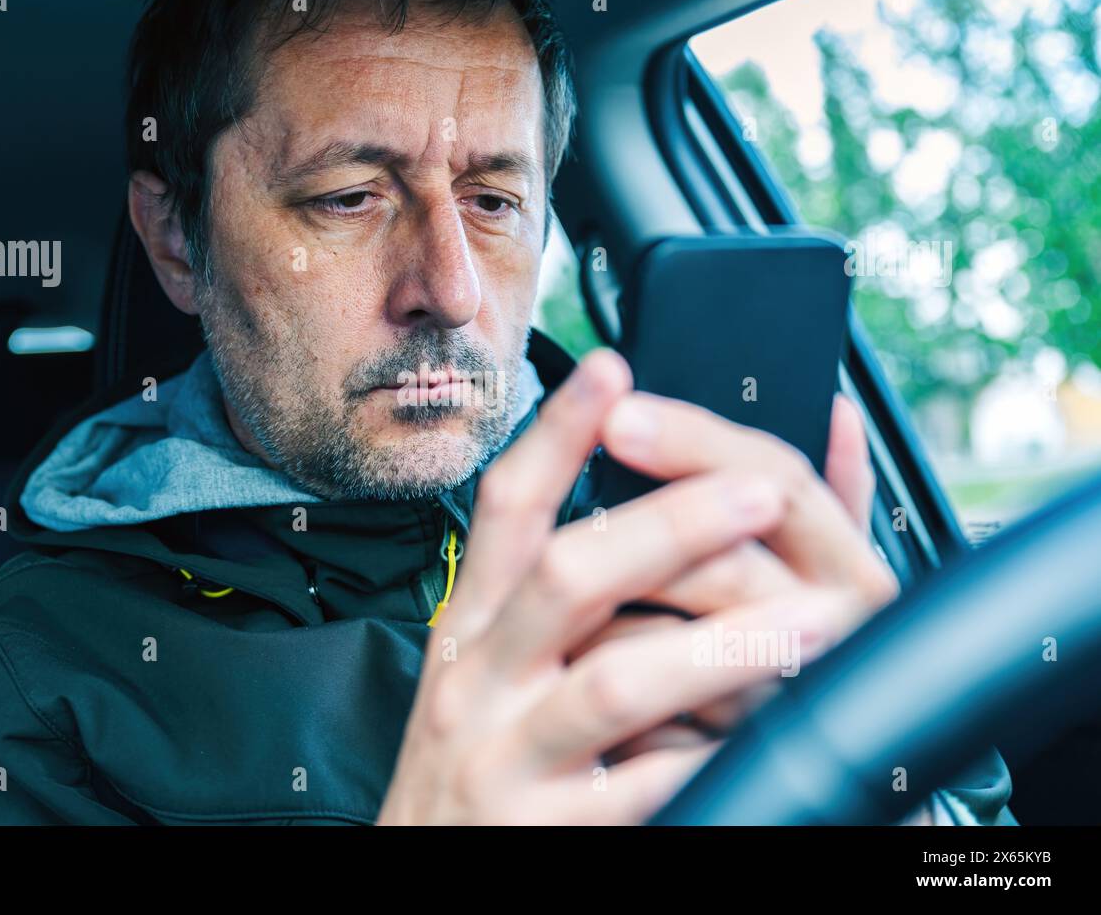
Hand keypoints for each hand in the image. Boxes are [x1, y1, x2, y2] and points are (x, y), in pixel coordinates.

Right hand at [377, 350, 859, 824]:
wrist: (418, 885)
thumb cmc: (478, 768)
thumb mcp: (495, 671)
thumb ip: (561, 594)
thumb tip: (650, 504)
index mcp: (472, 628)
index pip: (505, 509)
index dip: (556, 433)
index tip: (613, 367)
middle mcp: (479, 682)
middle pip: (568, 576)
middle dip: (669, 525)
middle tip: (759, 489)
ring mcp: (507, 759)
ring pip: (616, 681)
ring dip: (722, 643)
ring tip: (812, 619)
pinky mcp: (543, 835)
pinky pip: (644, 788)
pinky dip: (711, 757)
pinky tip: (765, 737)